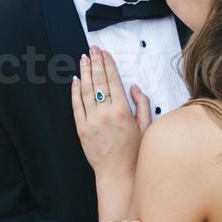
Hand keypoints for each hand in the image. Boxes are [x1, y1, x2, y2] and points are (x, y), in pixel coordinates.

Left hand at [71, 46, 150, 179]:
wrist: (118, 173)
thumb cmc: (134, 152)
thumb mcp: (146, 126)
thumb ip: (142, 104)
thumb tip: (134, 87)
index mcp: (123, 111)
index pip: (113, 81)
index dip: (108, 65)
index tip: (105, 53)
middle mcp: (106, 113)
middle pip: (99, 82)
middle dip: (96, 63)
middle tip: (93, 49)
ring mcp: (91, 121)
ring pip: (86, 91)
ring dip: (85, 72)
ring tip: (84, 58)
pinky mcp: (81, 129)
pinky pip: (76, 106)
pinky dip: (75, 92)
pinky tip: (75, 80)